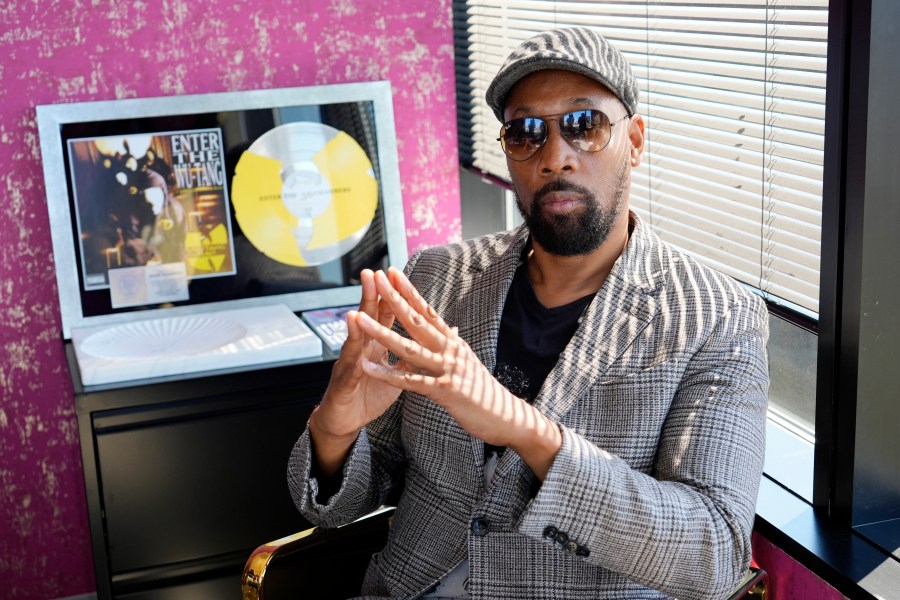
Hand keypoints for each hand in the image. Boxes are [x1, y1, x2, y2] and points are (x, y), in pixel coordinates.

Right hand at [308, 269, 408, 475]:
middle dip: (368, 298)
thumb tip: (434, 339)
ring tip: (356, 311)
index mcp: (374, 346)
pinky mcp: (344, 385)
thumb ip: (411, 355)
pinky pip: (349, 372)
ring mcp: (349, 365)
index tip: (395, 274)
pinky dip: (351, 362)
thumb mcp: (397, 373)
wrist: (346, 421)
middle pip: (366, 319)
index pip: (383, 316)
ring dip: (354, 327)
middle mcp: (360, 350)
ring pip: (353, 342)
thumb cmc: (369, 394)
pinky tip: (352, 355)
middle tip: (371, 274)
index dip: (390, 296)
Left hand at [355, 268, 561, 478]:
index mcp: (453, 342)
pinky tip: (367, 367)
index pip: (427, 311)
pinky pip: (410, 381)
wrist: (506, 417)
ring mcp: (448, 368)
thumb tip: (450, 329)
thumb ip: (454, 345)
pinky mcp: (444, 390)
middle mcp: (450, 349)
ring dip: (382, 333)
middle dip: (395, 299)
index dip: (410, 291)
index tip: (393, 272)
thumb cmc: (483, 392)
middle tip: (377, 278)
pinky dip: (387, 374)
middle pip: (417, 321)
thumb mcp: (467, 362)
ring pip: (409, 348)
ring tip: (360, 319)